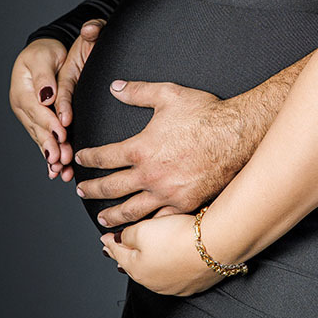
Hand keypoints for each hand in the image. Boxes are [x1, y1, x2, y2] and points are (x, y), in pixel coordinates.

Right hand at [9, 19, 104, 180]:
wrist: (43, 52)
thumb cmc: (44, 52)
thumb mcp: (43, 58)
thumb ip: (43, 77)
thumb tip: (45, 96)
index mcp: (22, 92)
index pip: (36, 110)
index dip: (49, 122)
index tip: (62, 133)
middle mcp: (23, 107)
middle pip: (37, 128)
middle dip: (51, 144)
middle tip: (63, 159)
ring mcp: (28, 116)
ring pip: (40, 138)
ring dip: (51, 154)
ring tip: (62, 169)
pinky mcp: (37, 121)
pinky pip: (43, 139)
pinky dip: (49, 154)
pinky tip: (56, 170)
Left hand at [75, 81, 243, 227]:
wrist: (236, 135)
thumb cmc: (205, 114)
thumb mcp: (168, 94)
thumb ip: (138, 91)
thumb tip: (116, 87)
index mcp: (141, 148)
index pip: (104, 157)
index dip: (88, 158)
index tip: (80, 159)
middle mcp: (149, 175)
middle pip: (111, 187)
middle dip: (92, 189)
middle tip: (81, 191)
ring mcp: (166, 193)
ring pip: (131, 209)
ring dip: (112, 214)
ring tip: (102, 219)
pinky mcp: (184, 204)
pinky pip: (158, 220)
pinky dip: (145, 227)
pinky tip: (138, 230)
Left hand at [101, 215, 223, 295]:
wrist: (214, 245)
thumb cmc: (179, 237)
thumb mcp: (142, 229)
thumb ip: (126, 235)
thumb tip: (117, 240)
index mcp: (137, 269)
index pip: (117, 254)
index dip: (110, 243)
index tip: (105, 239)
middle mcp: (154, 283)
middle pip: (136, 265)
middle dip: (128, 256)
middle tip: (120, 249)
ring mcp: (175, 286)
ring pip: (157, 272)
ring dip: (151, 263)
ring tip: (146, 255)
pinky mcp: (195, 284)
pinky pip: (177, 274)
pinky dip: (172, 266)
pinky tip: (175, 259)